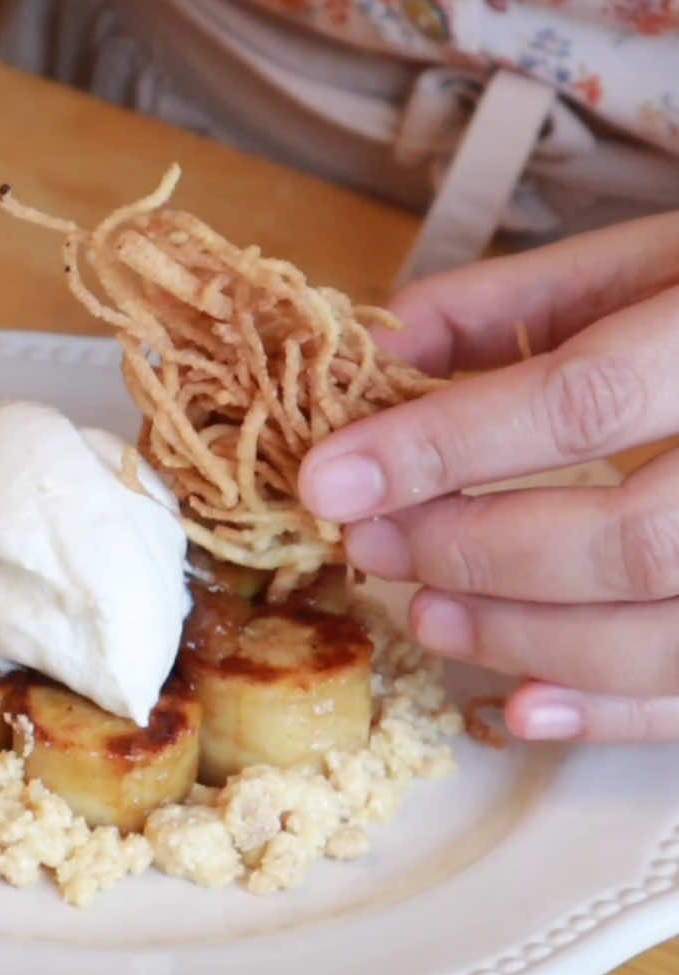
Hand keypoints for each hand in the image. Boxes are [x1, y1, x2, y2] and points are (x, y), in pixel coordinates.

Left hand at [297, 213, 678, 742]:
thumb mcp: (650, 259)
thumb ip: (514, 302)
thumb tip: (377, 350)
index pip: (581, 399)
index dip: (443, 446)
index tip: (330, 479)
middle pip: (628, 541)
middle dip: (476, 555)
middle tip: (374, 547)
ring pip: (671, 635)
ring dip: (528, 640)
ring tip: (426, 618)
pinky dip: (617, 715)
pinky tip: (524, 706)